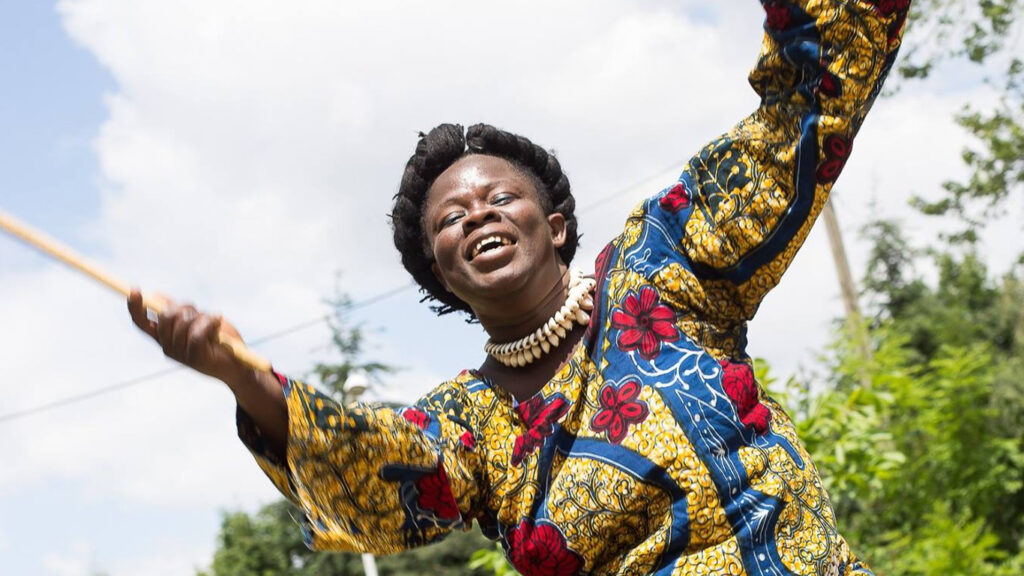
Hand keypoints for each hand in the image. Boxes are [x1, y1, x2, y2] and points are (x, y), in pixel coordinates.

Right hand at [127, 289, 247, 384]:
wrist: (241, 364)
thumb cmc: (220, 340)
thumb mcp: (198, 320)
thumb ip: (178, 311)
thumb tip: (156, 295)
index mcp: (165, 338)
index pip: (141, 323)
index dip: (135, 307)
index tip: (135, 289)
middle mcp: (168, 348)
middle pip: (165, 316)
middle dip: (184, 307)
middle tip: (200, 312)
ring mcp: (180, 355)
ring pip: (183, 323)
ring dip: (203, 317)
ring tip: (215, 322)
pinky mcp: (195, 358)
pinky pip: (197, 334)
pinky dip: (210, 323)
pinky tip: (218, 323)